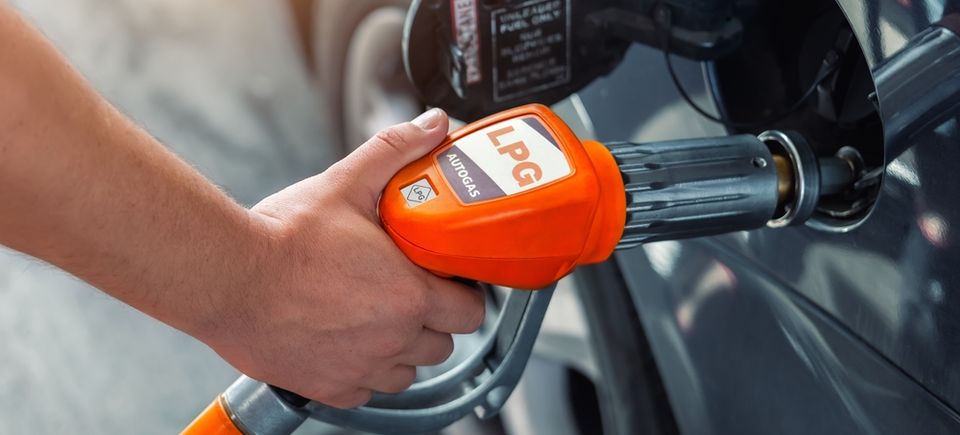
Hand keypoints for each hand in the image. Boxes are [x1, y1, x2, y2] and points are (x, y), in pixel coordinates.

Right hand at [199, 109, 484, 408]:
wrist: (225, 277)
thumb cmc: (283, 237)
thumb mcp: (346, 183)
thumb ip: (397, 151)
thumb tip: (434, 125)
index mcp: (409, 295)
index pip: (471, 311)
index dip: (464, 294)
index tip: (446, 279)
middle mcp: (392, 340)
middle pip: (443, 344)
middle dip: (434, 320)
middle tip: (410, 293)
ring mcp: (360, 368)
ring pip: (406, 373)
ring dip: (401, 349)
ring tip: (377, 317)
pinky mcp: (327, 387)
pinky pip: (365, 392)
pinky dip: (362, 372)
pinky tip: (345, 341)